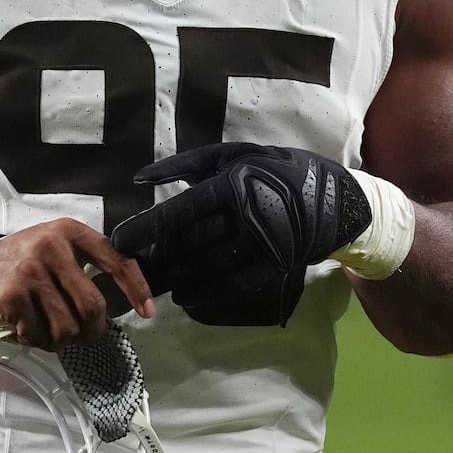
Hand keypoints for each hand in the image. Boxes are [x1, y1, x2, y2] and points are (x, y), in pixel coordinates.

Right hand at [0, 218, 153, 348]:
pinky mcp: (13, 294)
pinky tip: (23, 326)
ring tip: (43, 326)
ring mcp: (31, 269)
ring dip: (58, 338)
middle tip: (81, 335)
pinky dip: (34, 339)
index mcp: (68, 231)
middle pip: (93, 306)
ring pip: (68, 327)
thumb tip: (122, 300)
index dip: (136, 287)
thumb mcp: (53, 250)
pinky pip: (40, 335)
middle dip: (91, 331)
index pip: (115, 258)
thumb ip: (83, 266)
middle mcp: (52, 245)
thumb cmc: (18, 265)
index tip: (148, 311)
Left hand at [110, 143, 370, 326]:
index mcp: (234, 183)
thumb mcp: (232, 154)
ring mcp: (263, 245)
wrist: (332, 199)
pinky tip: (185, 298)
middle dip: (156, 259)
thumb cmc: (272, 168)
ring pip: (209, 268)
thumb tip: (140, 177)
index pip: (183, 210)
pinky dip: (208, 294)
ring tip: (150, 286)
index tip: (119, 241)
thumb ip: (185, 164)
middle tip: (127, 270)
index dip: (148, 228)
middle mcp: (247, 216)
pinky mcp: (274, 267)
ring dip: (176, 280)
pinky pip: (234, 285)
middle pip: (191, 244)